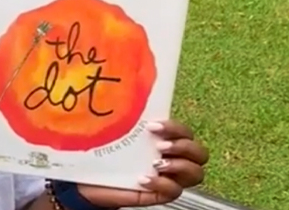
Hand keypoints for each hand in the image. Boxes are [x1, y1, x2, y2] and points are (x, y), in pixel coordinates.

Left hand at [77, 120, 208, 207]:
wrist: (88, 180)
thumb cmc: (103, 154)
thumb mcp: (114, 132)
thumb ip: (124, 117)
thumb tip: (118, 94)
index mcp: (164, 139)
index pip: (185, 132)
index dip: (175, 128)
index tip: (152, 126)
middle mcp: (171, 157)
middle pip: (200, 152)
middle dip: (183, 146)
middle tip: (160, 146)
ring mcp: (169, 177)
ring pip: (196, 173)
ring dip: (180, 166)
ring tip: (156, 163)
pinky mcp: (161, 194)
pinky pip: (175, 191)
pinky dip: (163, 184)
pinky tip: (144, 179)